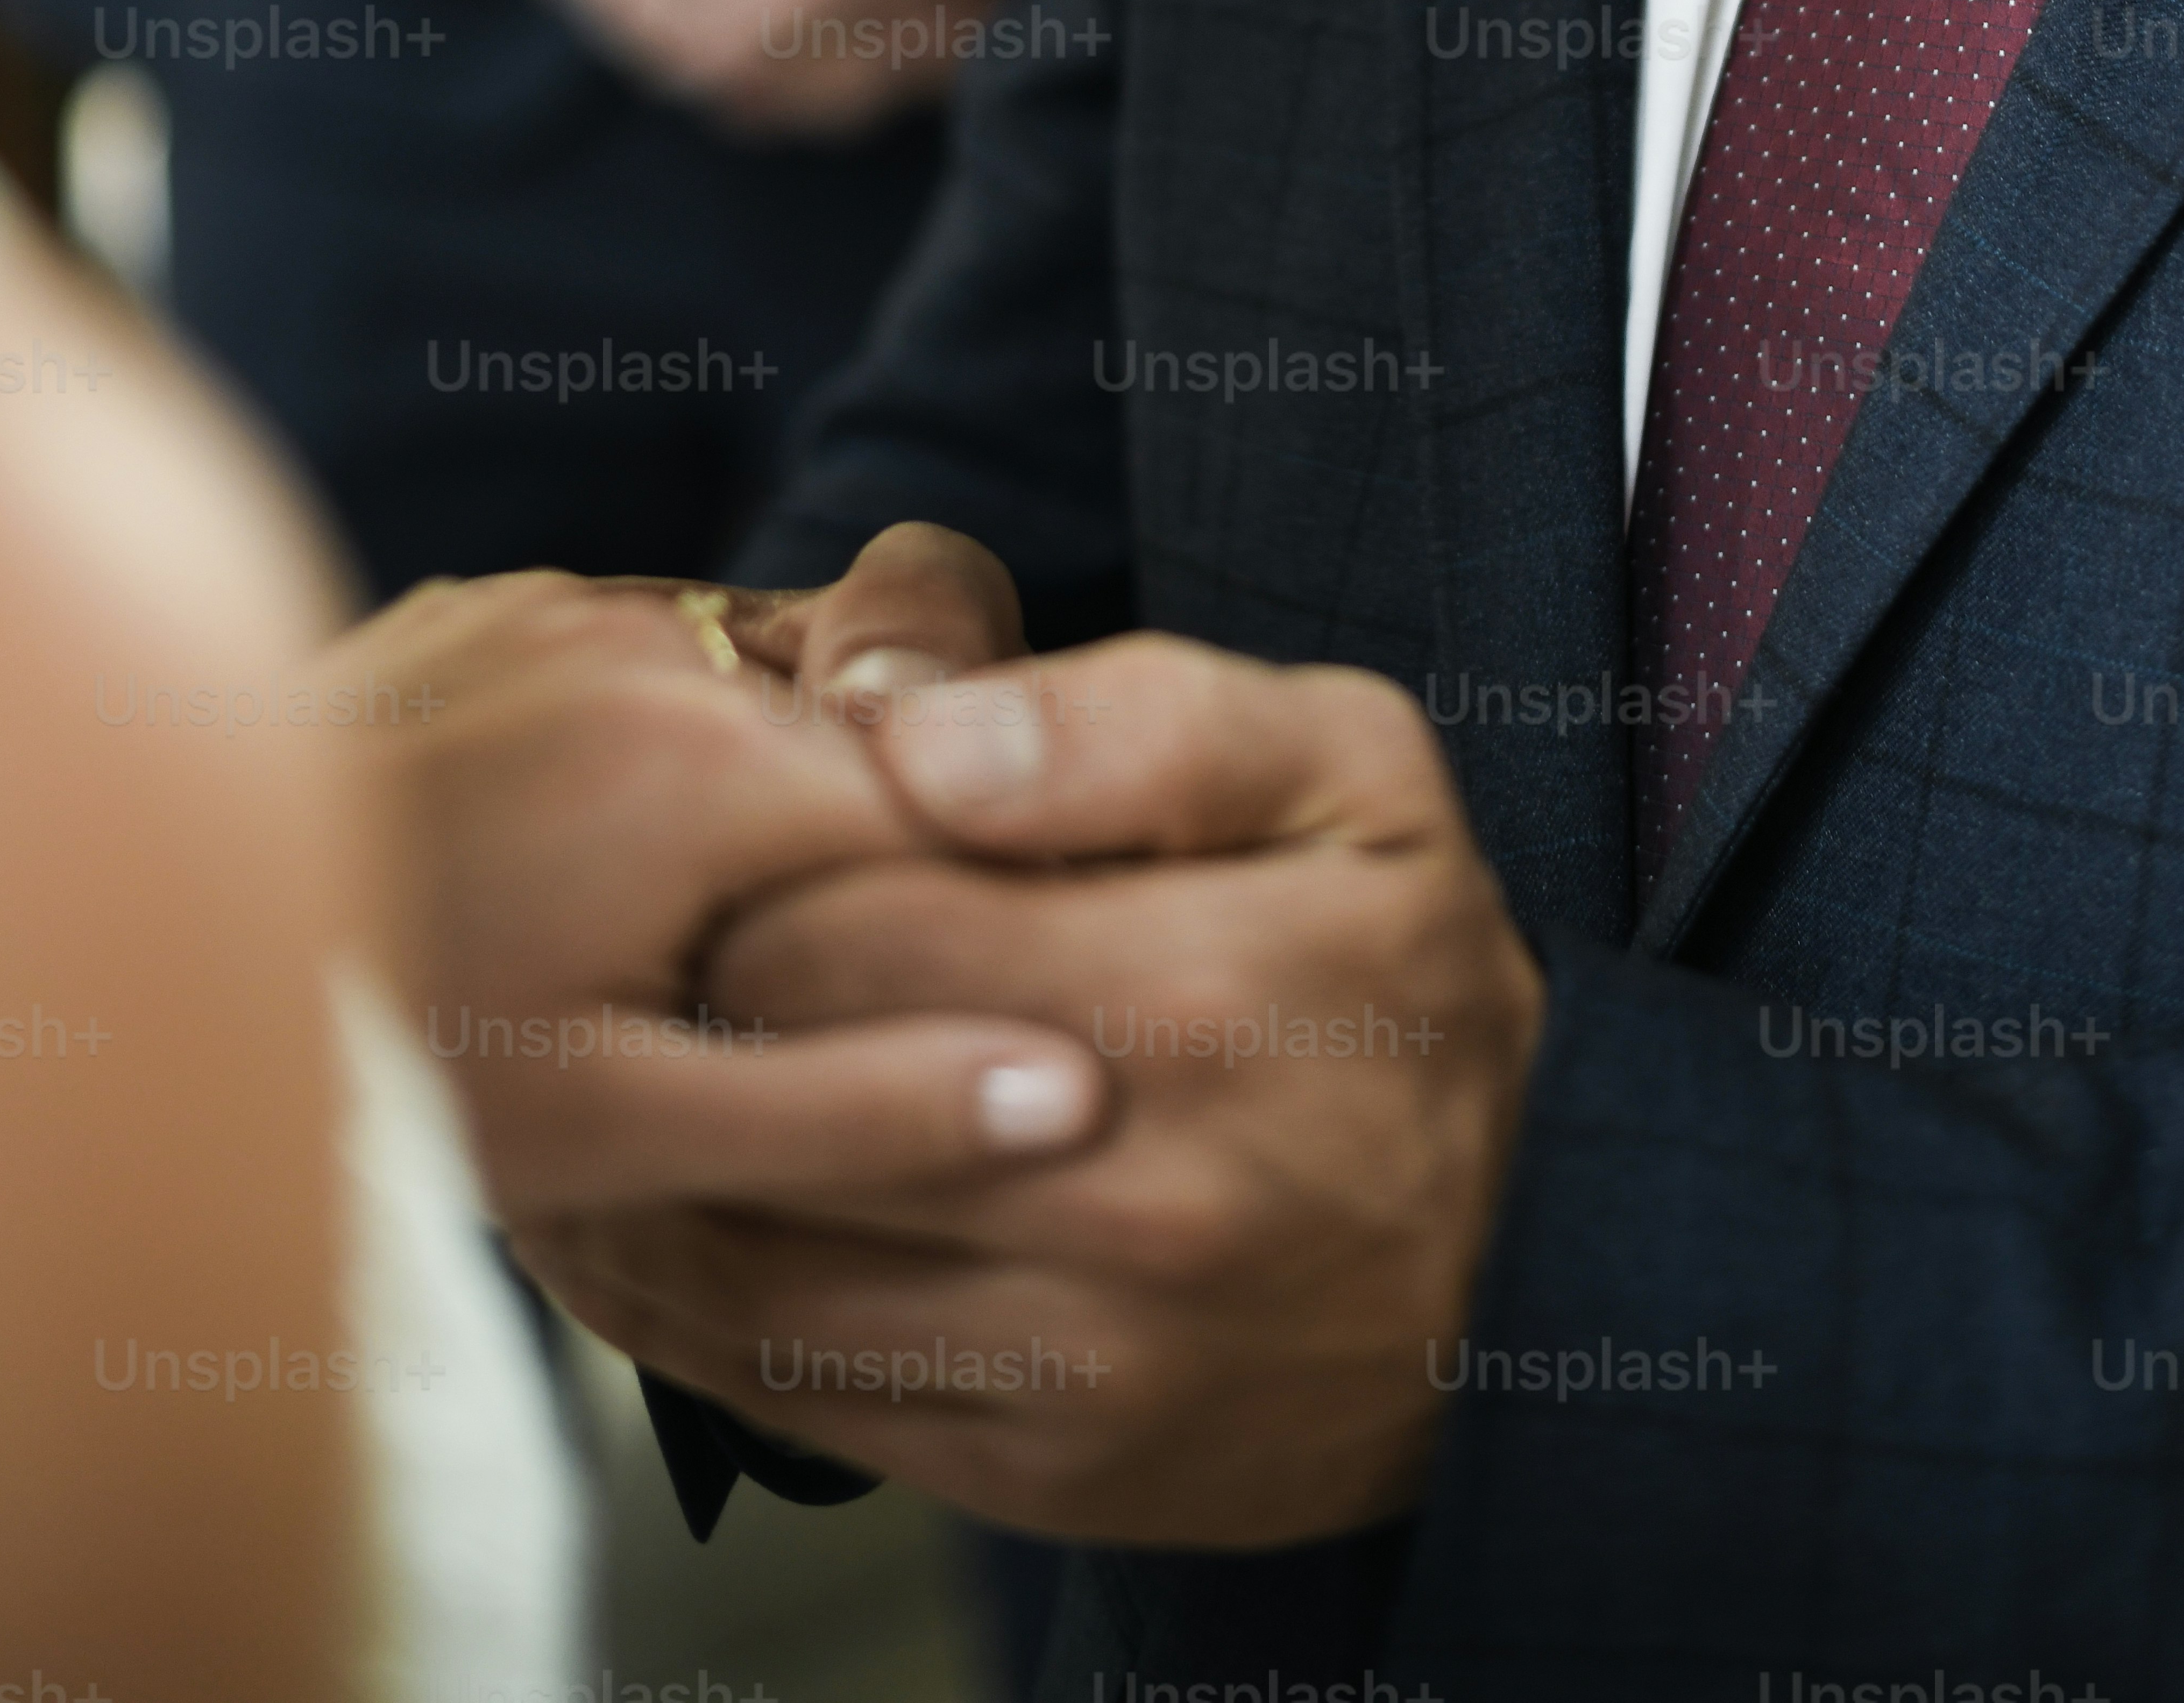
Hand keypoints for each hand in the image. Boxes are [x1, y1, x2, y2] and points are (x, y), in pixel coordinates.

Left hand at [346, 558, 1079, 1227]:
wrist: (159, 963)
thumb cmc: (401, 1066)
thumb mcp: (631, 1134)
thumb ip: (859, 1107)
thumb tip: (1070, 1096)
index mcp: (714, 764)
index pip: (957, 797)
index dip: (990, 889)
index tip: (983, 972)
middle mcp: (659, 643)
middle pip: (867, 728)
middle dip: (874, 837)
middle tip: (796, 968)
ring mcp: (573, 605)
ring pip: (762, 683)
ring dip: (765, 782)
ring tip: (687, 920)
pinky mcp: (507, 604)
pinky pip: (654, 655)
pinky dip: (667, 734)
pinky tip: (599, 848)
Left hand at [516, 634, 1549, 1547]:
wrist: (1529, 1255)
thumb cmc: (1409, 971)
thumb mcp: (1350, 770)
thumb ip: (1135, 716)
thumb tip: (916, 731)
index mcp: (1186, 989)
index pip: (830, 914)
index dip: (759, 855)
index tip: (765, 830)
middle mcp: (1126, 1190)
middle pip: (773, 1080)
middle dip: (703, 998)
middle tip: (691, 944)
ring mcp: (1080, 1352)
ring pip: (748, 1256)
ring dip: (674, 1159)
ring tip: (654, 1073)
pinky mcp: (1044, 1467)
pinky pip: (794, 1390)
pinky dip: (701, 1302)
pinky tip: (690, 1212)